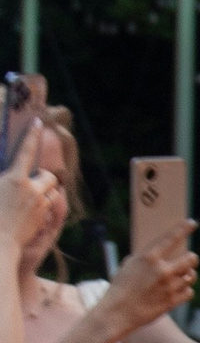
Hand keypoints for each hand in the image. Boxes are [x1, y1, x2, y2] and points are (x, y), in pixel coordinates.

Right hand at [0, 102, 57, 259]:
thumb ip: (2, 177)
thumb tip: (11, 176)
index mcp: (14, 180)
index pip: (26, 151)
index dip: (32, 135)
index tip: (38, 122)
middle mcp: (32, 191)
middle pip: (49, 176)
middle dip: (42, 177)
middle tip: (28, 182)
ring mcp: (40, 207)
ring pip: (52, 192)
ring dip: (44, 192)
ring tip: (29, 198)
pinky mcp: (43, 220)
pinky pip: (50, 208)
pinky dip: (43, 206)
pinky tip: (29, 212)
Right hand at [103, 227, 196, 335]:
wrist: (116, 313)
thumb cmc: (120, 288)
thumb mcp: (129, 266)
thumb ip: (146, 258)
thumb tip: (160, 252)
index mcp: (149, 258)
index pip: (171, 238)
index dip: (184, 228)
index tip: (192, 223)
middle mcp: (162, 270)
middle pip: (192, 258)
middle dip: (191, 258)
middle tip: (187, 260)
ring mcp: (169, 286)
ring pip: (192, 276)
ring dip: (188, 275)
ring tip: (179, 277)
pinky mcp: (172, 301)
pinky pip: (189, 292)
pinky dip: (185, 291)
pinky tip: (177, 290)